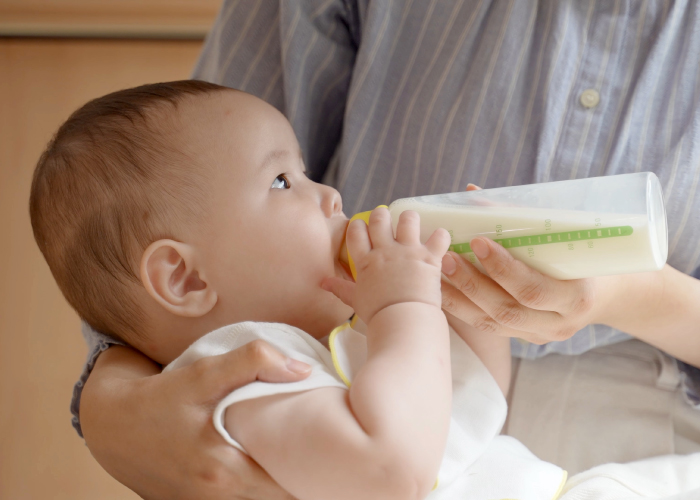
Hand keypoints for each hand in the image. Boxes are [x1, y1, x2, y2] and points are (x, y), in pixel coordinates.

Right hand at [81, 342, 310, 499]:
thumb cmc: (158, 399)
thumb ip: (252, 362)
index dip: (316, 472)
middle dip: (305, 480)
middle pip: (279, 499)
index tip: (337, 452)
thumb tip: (303, 370)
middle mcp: (217, 499)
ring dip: (283, 484)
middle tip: (330, 455)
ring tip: (306, 461)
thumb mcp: (201, 374)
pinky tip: (272, 466)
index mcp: (223, 473)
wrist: (109, 424)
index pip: (289, 488)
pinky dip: (260, 488)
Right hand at [322, 207, 450, 323]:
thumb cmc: (377, 314)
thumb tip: (323, 283)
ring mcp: (408, 251)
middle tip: (386, 221)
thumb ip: (341, 288)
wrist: (402, 321)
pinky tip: (439, 240)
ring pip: (408, 218)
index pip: (356, 232)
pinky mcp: (429, 257)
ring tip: (411, 226)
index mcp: (366, 261)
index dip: (358, 225)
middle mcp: (386, 251)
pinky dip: (441, 236)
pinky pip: (439, 236)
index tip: (362, 228)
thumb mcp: (355, 300)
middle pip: (379, 218)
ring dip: (410, 219)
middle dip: (382, 215)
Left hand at [437, 182, 605, 343]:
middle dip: (472, 283)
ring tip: (437, 273)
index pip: (533, 289)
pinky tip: (443, 291)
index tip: (477, 241)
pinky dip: (463, 308)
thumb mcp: (566, 235)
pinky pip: (489, 327)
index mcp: (577, 298)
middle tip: (447, 257)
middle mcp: (558, 324)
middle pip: (507, 309)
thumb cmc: (585, 255)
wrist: (605, 293)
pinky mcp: (524, 339)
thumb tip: (472, 192)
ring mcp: (540, 336)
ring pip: (492, 324)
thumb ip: (522, 217)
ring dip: (460, 298)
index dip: (503, 269)